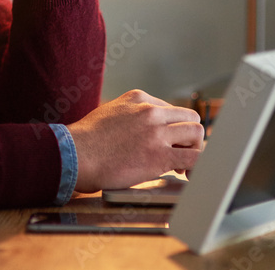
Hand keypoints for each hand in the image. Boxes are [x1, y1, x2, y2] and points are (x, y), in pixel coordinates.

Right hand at [66, 90, 203, 192]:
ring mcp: (156, 132)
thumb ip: (129, 115)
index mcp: (138, 99)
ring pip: (196, 133)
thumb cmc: (85, 140)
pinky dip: (198, 166)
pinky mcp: (160, 155)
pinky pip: (194, 157)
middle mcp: (150, 111)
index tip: (167, 142)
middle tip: (179, 153)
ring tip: (182, 165)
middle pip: (190, 117)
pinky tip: (189, 175)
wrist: (76, 155)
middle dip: (188, 136)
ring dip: (194, 149)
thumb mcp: (109, 112)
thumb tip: (137, 129)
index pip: (170, 109)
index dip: (172, 128)